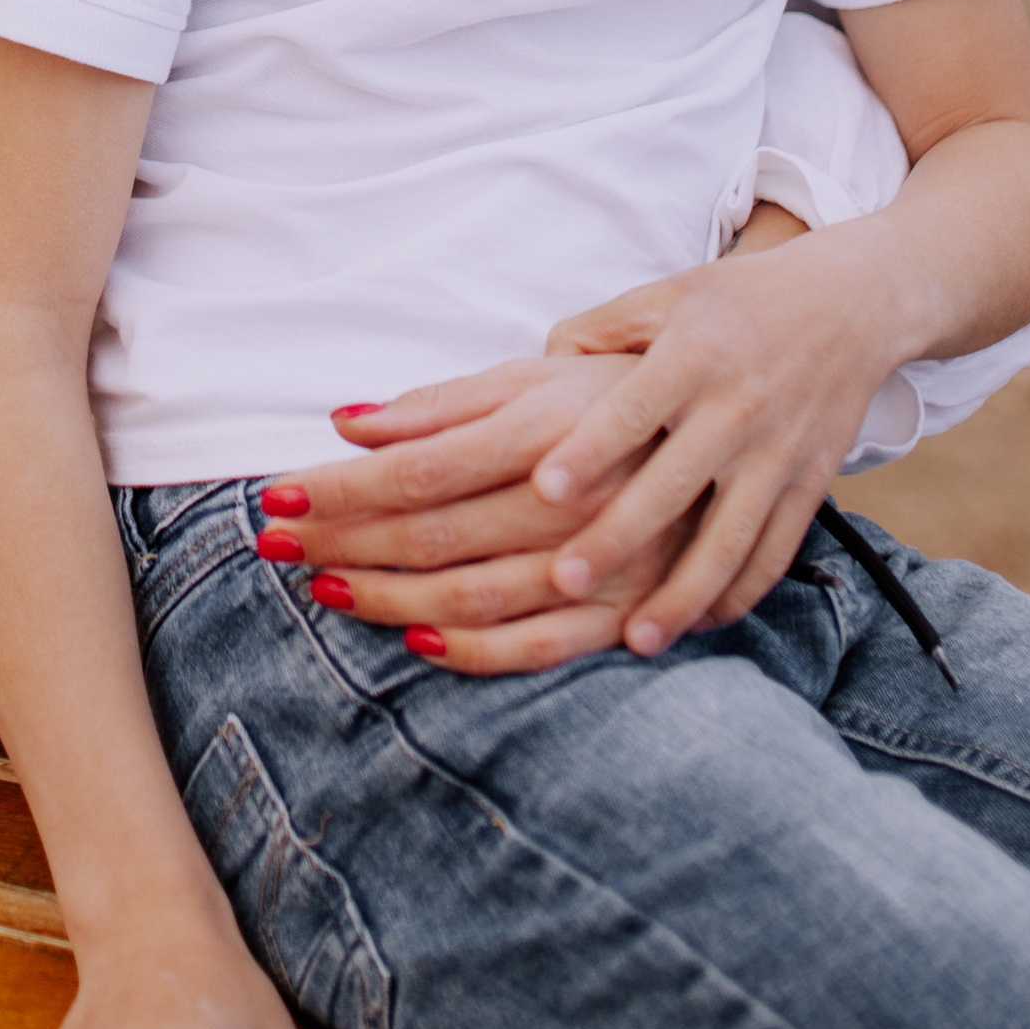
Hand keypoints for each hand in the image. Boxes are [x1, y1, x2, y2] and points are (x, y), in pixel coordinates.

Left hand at [255, 357, 698, 673]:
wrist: (756, 413)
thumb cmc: (619, 390)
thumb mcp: (535, 377)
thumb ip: (442, 404)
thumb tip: (345, 421)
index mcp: (549, 426)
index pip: (420, 466)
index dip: (341, 487)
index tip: (275, 494)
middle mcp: (579, 495)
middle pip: (436, 532)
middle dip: (343, 541)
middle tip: (273, 542)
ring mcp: (609, 558)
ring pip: (477, 594)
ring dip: (390, 598)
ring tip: (323, 589)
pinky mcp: (637, 604)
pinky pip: (546, 647)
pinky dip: (477, 651)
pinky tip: (418, 642)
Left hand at [523, 230, 885, 649]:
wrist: (852, 304)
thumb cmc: (735, 302)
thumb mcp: (664, 295)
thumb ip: (596, 331)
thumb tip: (538, 370)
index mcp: (692, 356)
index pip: (633, 410)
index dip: (590, 450)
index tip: (544, 490)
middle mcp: (737, 408)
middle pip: (674, 486)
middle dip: (619, 536)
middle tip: (562, 580)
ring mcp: (779, 452)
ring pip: (730, 537)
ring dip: (684, 592)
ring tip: (636, 640)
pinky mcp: (811, 483)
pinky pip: (777, 550)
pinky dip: (741, 593)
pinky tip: (700, 624)